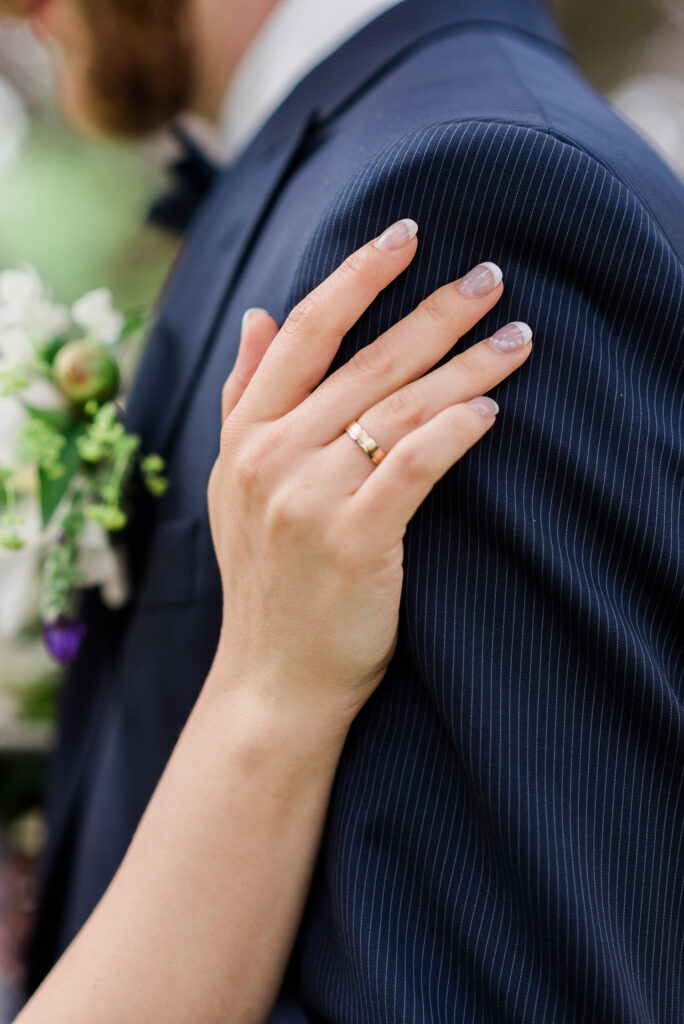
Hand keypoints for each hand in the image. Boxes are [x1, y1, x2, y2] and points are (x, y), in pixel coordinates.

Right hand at [208, 219, 531, 733]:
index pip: (305, 333)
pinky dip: (455, 432)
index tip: (405, 235)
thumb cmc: (268, 580)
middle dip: (435, 313)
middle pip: (367, 362)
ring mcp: (308, 498)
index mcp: (245, 434)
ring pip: (400, 409)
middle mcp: (271, 456)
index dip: (356, 276)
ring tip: (517, 339)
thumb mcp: (234, 484)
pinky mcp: (354, 541)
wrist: (273, 678)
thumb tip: (259, 316)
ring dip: (465, 367)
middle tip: (491, 279)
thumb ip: (244, 397)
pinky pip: (414, 467)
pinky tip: (490, 409)